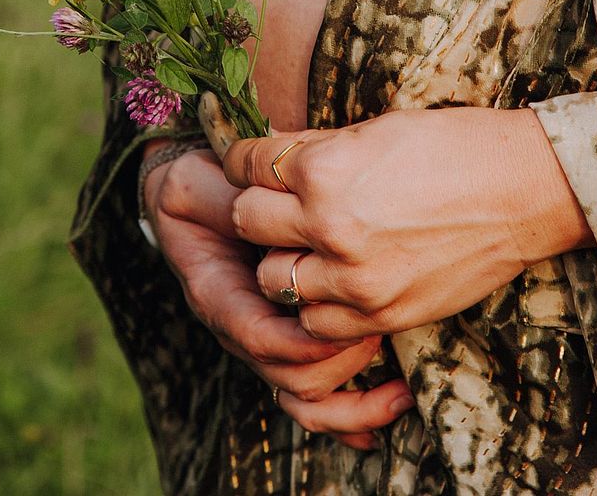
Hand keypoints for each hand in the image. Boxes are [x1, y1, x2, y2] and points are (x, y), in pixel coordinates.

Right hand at [145, 148, 411, 448]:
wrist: (202, 194)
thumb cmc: (202, 186)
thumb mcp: (197, 184)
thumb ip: (226, 202)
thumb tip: (259, 210)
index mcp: (219, 296)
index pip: (257, 337)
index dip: (302, 342)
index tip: (348, 329)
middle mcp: (245, 329)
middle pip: (290, 379)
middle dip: (341, 366)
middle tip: (380, 331)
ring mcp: (271, 342)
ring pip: (308, 401)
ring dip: (356, 401)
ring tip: (399, 379)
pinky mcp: (296, 343)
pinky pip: (322, 398)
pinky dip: (358, 412)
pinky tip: (395, 403)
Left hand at [222, 106, 590, 341]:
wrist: (524, 193)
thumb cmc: (454, 147)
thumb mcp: (375, 129)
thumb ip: (314, 148)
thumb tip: (268, 153)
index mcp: (325, 168)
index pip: (247, 164)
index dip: (245, 160)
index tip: (252, 163)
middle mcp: (330, 225)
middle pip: (246, 223)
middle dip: (257, 209)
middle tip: (277, 204)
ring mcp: (354, 278)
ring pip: (271, 280)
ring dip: (282, 260)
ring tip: (308, 246)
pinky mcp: (380, 314)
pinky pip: (313, 322)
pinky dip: (317, 304)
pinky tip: (337, 280)